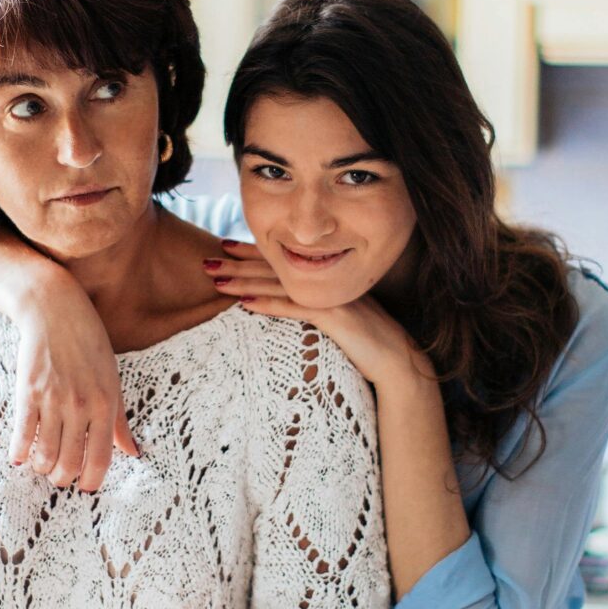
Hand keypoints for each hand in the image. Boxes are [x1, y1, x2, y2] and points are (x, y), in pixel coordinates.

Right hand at [8, 273, 136, 492]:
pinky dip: (20, 452)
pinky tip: (20, 457)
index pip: (102, 457)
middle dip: (64, 478)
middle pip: (70, 462)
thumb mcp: (112, 380)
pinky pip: (23, 434)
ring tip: (43, 467)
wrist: (55, 311)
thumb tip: (133, 452)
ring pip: (45, 454)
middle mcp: (81, 406)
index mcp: (106, 404)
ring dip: (43, 468)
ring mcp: (53, 400)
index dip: (92, 480)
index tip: (86, 487)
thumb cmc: (89, 344)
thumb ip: (119, 421)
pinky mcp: (28, 392)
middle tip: (60, 478)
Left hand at [204, 243, 427, 392]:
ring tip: (215, 279)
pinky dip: (268, 304)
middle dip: (238, 263)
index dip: (253, 252)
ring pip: (278, 284)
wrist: (400, 362)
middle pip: (274, 268)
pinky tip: (244, 303)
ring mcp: (329, 296)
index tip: (226, 246)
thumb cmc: (368, 346)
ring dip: (244, 281)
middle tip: (207, 258)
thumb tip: (287, 306)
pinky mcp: (334, 316)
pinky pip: (294, 307)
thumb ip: (315, 309)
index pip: (282, 260)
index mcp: (325, 279)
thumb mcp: (338, 322)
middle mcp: (326, 281)